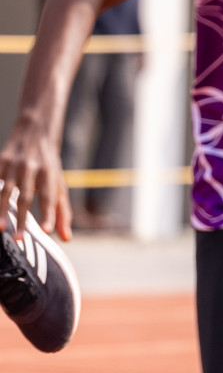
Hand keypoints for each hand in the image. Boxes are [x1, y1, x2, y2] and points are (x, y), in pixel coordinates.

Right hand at [0, 119, 70, 241]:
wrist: (34, 132)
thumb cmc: (49, 165)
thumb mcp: (58, 183)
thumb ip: (62, 211)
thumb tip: (66, 238)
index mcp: (50, 174)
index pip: (50, 198)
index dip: (49, 215)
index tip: (46, 231)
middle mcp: (32, 169)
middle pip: (27, 197)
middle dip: (23, 219)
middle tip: (19, 239)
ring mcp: (13, 165)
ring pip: (5, 191)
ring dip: (2, 210)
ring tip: (0, 228)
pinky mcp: (0, 162)